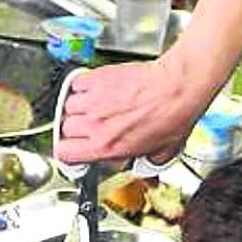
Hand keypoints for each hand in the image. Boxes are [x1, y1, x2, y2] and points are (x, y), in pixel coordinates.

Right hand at [57, 54, 215, 163]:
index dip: (67, 151)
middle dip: (75, 128)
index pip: (64, 153)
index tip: (72, 148)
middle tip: (90, 125)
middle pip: (65, 128)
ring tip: (94, 106)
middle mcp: (95, 125)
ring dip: (79, 107)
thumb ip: (143, 161)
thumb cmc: (172, 116)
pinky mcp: (98, 79)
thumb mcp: (160, 153)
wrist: (177, 88)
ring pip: (68, 106)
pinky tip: (95, 89)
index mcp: (106, 147)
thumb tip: (143, 163)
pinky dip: (82, 86)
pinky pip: (76, 84)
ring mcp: (94, 101)